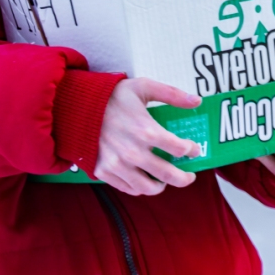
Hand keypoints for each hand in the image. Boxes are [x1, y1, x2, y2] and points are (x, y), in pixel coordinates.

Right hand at [95, 78, 202, 196]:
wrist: (77, 106)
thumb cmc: (112, 96)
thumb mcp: (143, 87)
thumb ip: (171, 94)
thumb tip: (197, 101)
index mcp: (146, 130)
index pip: (179, 149)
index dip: (191, 150)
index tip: (193, 149)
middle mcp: (134, 152)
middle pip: (169, 175)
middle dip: (184, 178)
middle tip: (189, 176)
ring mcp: (118, 164)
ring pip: (149, 188)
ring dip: (162, 186)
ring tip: (165, 181)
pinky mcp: (104, 171)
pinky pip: (128, 188)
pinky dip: (140, 187)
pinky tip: (144, 179)